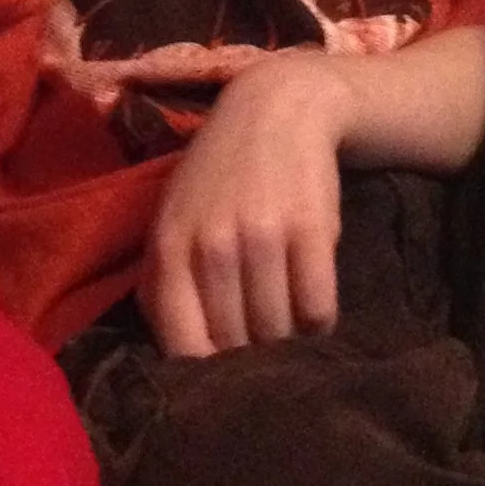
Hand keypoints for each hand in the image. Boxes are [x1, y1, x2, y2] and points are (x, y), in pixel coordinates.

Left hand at [140, 54, 352, 355]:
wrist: (277, 109)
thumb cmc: (217, 176)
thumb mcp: (172, 222)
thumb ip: (165, 286)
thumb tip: (175, 360)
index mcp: (169, 251)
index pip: (183, 348)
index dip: (207, 376)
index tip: (224, 377)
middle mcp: (211, 248)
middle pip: (236, 345)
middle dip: (251, 358)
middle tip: (263, 350)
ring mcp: (262, 238)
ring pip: (279, 332)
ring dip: (288, 340)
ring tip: (287, 324)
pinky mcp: (311, 231)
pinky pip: (318, 309)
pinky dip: (319, 321)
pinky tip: (313, 304)